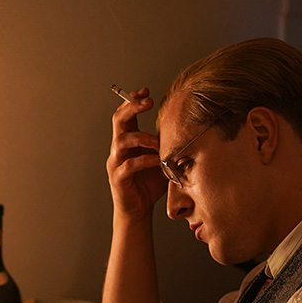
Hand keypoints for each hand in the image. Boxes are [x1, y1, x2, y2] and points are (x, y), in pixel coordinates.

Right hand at [106, 87, 163, 222]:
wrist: (138, 210)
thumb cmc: (149, 184)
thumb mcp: (160, 158)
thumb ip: (165, 143)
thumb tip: (185, 126)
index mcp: (127, 141)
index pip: (124, 114)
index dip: (132, 100)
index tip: (146, 92)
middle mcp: (118, 149)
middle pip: (118, 120)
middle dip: (132, 107)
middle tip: (148, 102)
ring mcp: (116, 163)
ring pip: (121, 141)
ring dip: (141, 137)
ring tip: (157, 142)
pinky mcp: (118, 178)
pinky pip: (129, 165)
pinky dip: (144, 160)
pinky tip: (157, 161)